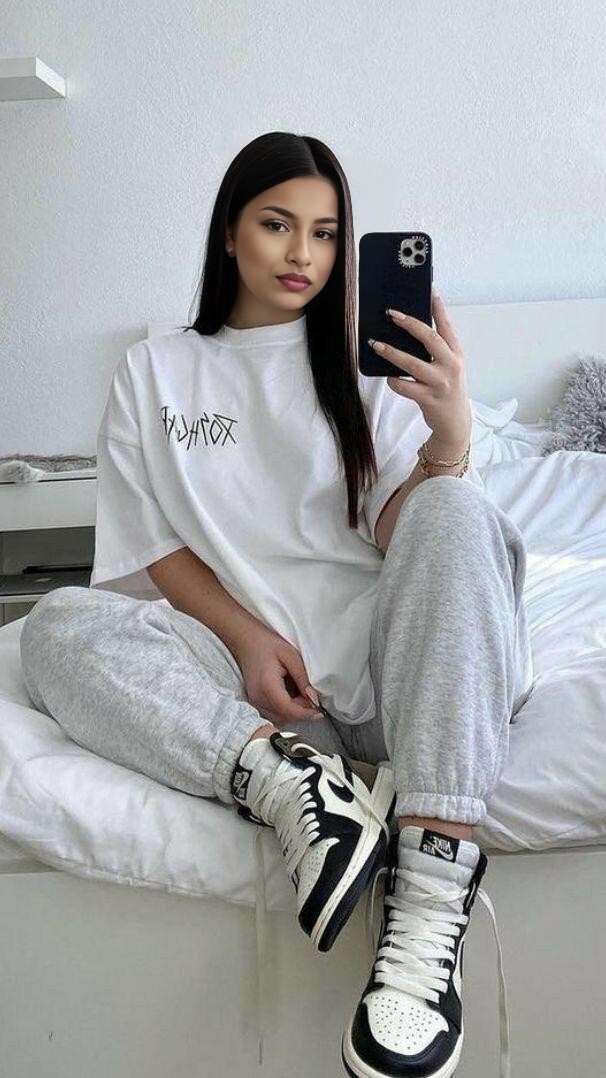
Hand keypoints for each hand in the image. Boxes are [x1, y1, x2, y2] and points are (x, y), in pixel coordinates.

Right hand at [232, 622, 324, 726]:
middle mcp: (258, 698)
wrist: (246, 640)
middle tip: (312, 698)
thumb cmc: (267, 644)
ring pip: (279, 718)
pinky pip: (273, 713)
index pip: (289, 710)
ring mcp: (254, 701)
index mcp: (267, 686)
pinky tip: (290, 695)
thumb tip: (314, 698)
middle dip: (301, 711)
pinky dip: (285, 709)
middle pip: (284, 716)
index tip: (320, 711)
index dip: (306, 713)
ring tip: (301, 694)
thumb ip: (303, 678)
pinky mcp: (255, 701)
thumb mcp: (291, 656)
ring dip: (293, 711)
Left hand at [369, 288, 471, 449]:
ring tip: (376, 344)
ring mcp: (440, 383)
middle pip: (429, 339)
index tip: (429, 290)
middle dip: (409, 324)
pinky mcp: (428, 399)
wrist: (455, 422)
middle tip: (391, 314)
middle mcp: (451, 366)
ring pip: (413, 364)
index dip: (438, 308)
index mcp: (456, 354)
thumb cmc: (447, 389)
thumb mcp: (449, 366)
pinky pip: (405, 386)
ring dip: (392, 352)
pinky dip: (394, 380)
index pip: (447, 326)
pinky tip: (389, 377)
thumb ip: (437, 350)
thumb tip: (412, 328)